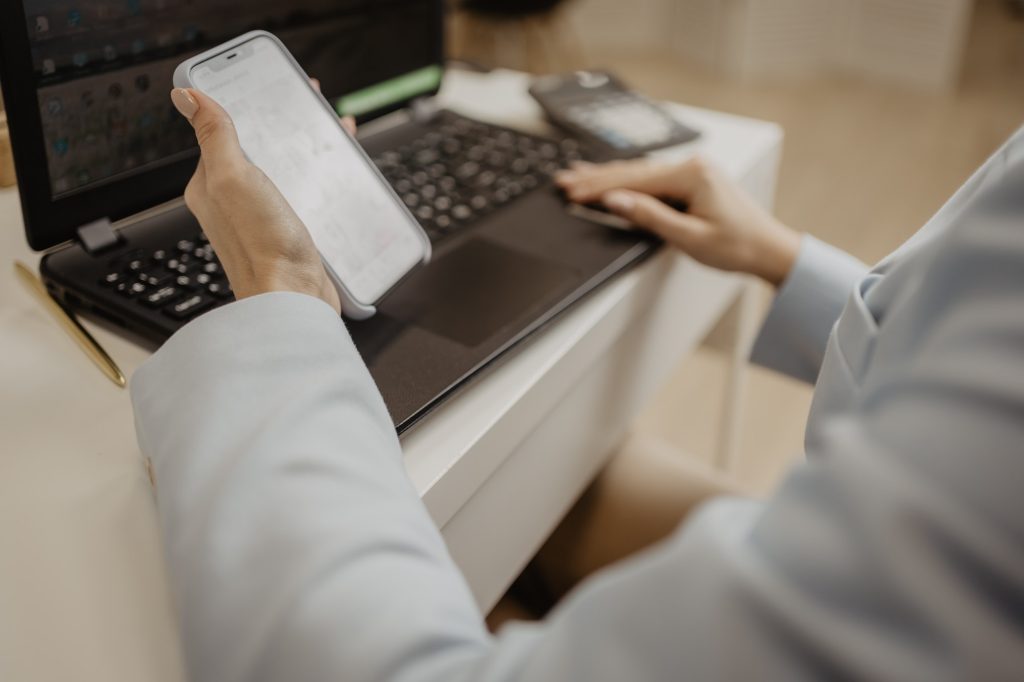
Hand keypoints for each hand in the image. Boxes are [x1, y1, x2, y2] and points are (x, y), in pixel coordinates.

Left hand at [170, 87, 351, 313]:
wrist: (294, 300)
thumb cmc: (262, 246)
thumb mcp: (234, 178)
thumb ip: (214, 136)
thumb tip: (188, 96)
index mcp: (211, 184)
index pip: (225, 131)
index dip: (250, 104)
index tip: (275, 84)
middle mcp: (234, 201)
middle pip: (259, 148)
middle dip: (284, 123)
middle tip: (312, 103)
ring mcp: (262, 218)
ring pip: (284, 169)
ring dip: (306, 147)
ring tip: (334, 130)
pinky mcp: (289, 234)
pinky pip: (301, 193)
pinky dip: (318, 176)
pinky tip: (335, 175)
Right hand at [556, 157, 800, 286]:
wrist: (770, 249)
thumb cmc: (738, 246)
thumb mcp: (690, 238)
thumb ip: (650, 216)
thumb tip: (616, 201)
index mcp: (692, 174)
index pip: (633, 181)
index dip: (599, 188)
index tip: (572, 193)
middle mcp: (692, 165)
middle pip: (632, 172)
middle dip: (595, 178)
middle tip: (563, 182)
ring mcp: (693, 170)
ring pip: (639, 173)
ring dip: (606, 176)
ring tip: (576, 176)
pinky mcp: (693, 179)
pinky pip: (653, 177)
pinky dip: (627, 179)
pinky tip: (611, 177)